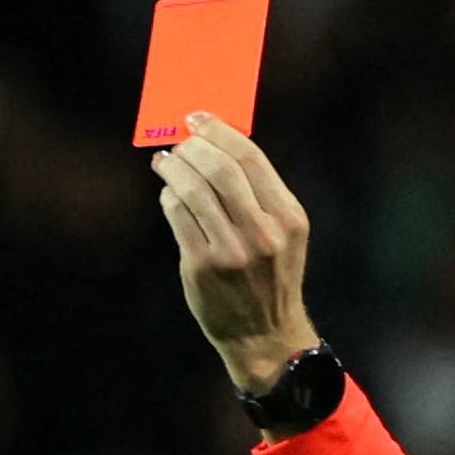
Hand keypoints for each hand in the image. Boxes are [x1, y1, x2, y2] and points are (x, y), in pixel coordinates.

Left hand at [148, 112, 322, 397]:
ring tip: (166, 161)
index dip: (220, 132)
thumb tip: (217, 149)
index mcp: (288, 217)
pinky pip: (179, 217)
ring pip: (194, 190)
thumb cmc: (270, 278)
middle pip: (220, 169)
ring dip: (175, 168)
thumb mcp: (284, 234)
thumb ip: (260, 195)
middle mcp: (262, 232)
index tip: (200, 119)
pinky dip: (170, 197)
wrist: (264, 335)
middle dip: (194, 146)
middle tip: (181, 139)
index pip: (251, 158)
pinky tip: (168, 192)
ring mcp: (231, 251)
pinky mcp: (202, 267)